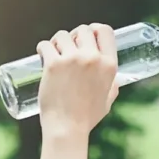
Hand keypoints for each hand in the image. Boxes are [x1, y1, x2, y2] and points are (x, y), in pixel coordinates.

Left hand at [36, 23, 119, 137]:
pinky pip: (45, 45)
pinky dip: (43, 48)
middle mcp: (93, 58)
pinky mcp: (53, 64)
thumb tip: (116, 79)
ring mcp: (72, 60)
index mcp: (109, 65)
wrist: (67, 129)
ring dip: (57, 42)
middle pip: (83, 30)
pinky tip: (42, 53)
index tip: (85, 35)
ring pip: (62, 35)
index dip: (94, 30)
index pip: (105, 30)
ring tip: (54, 52)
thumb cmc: (86, 117)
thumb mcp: (108, 99)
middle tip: (66, 47)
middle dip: (74, 36)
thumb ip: (112, 86)